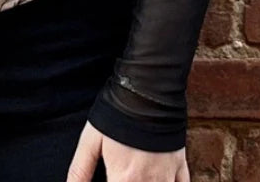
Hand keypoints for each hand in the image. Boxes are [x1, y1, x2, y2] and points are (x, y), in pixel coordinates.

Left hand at [67, 121, 189, 180]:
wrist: (148, 87)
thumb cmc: (117, 111)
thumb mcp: (91, 139)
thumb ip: (80, 170)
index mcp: (125, 179)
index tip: (109, 179)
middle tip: (122, 176)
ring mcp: (167, 175)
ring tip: (136, 177)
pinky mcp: (180, 165)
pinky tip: (160, 181)